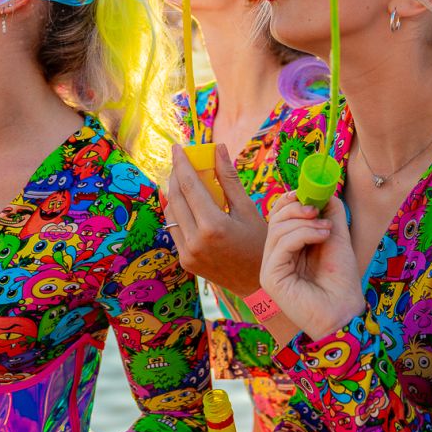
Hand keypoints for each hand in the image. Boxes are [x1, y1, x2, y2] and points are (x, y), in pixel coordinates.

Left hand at [163, 145, 267, 295]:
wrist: (258, 285)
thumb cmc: (259, 244)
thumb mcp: (248, 209)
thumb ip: (229, 178)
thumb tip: (218, 149)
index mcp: (213, 225)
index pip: (189, 186)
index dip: (181, 163)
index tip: (177, 147)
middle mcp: (195, 240)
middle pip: (176, 197)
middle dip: (175, 174)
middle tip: (180, 159)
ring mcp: (187, 253)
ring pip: (171, 214)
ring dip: (174, 193)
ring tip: (183, 178)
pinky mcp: (185, 261)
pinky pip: (174, 229)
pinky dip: (177, 212)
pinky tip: (186, 202)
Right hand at [259, 192, 362, 341]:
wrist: (345, 312)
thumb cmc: (341, 281)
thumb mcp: (336, 238)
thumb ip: (330, 214)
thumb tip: (324, 191)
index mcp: (288, 248)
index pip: (277, 216)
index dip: (289, 200)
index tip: (306, 193)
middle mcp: (276, 257)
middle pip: (274, 219)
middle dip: (296, 207)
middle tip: (318, 211)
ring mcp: (270, 268)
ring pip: (277, 229)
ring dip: (305, 222)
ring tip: (327, 230)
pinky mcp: (271, 277)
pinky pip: (281, 244)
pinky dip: (303, 233)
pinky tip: (322, 236)